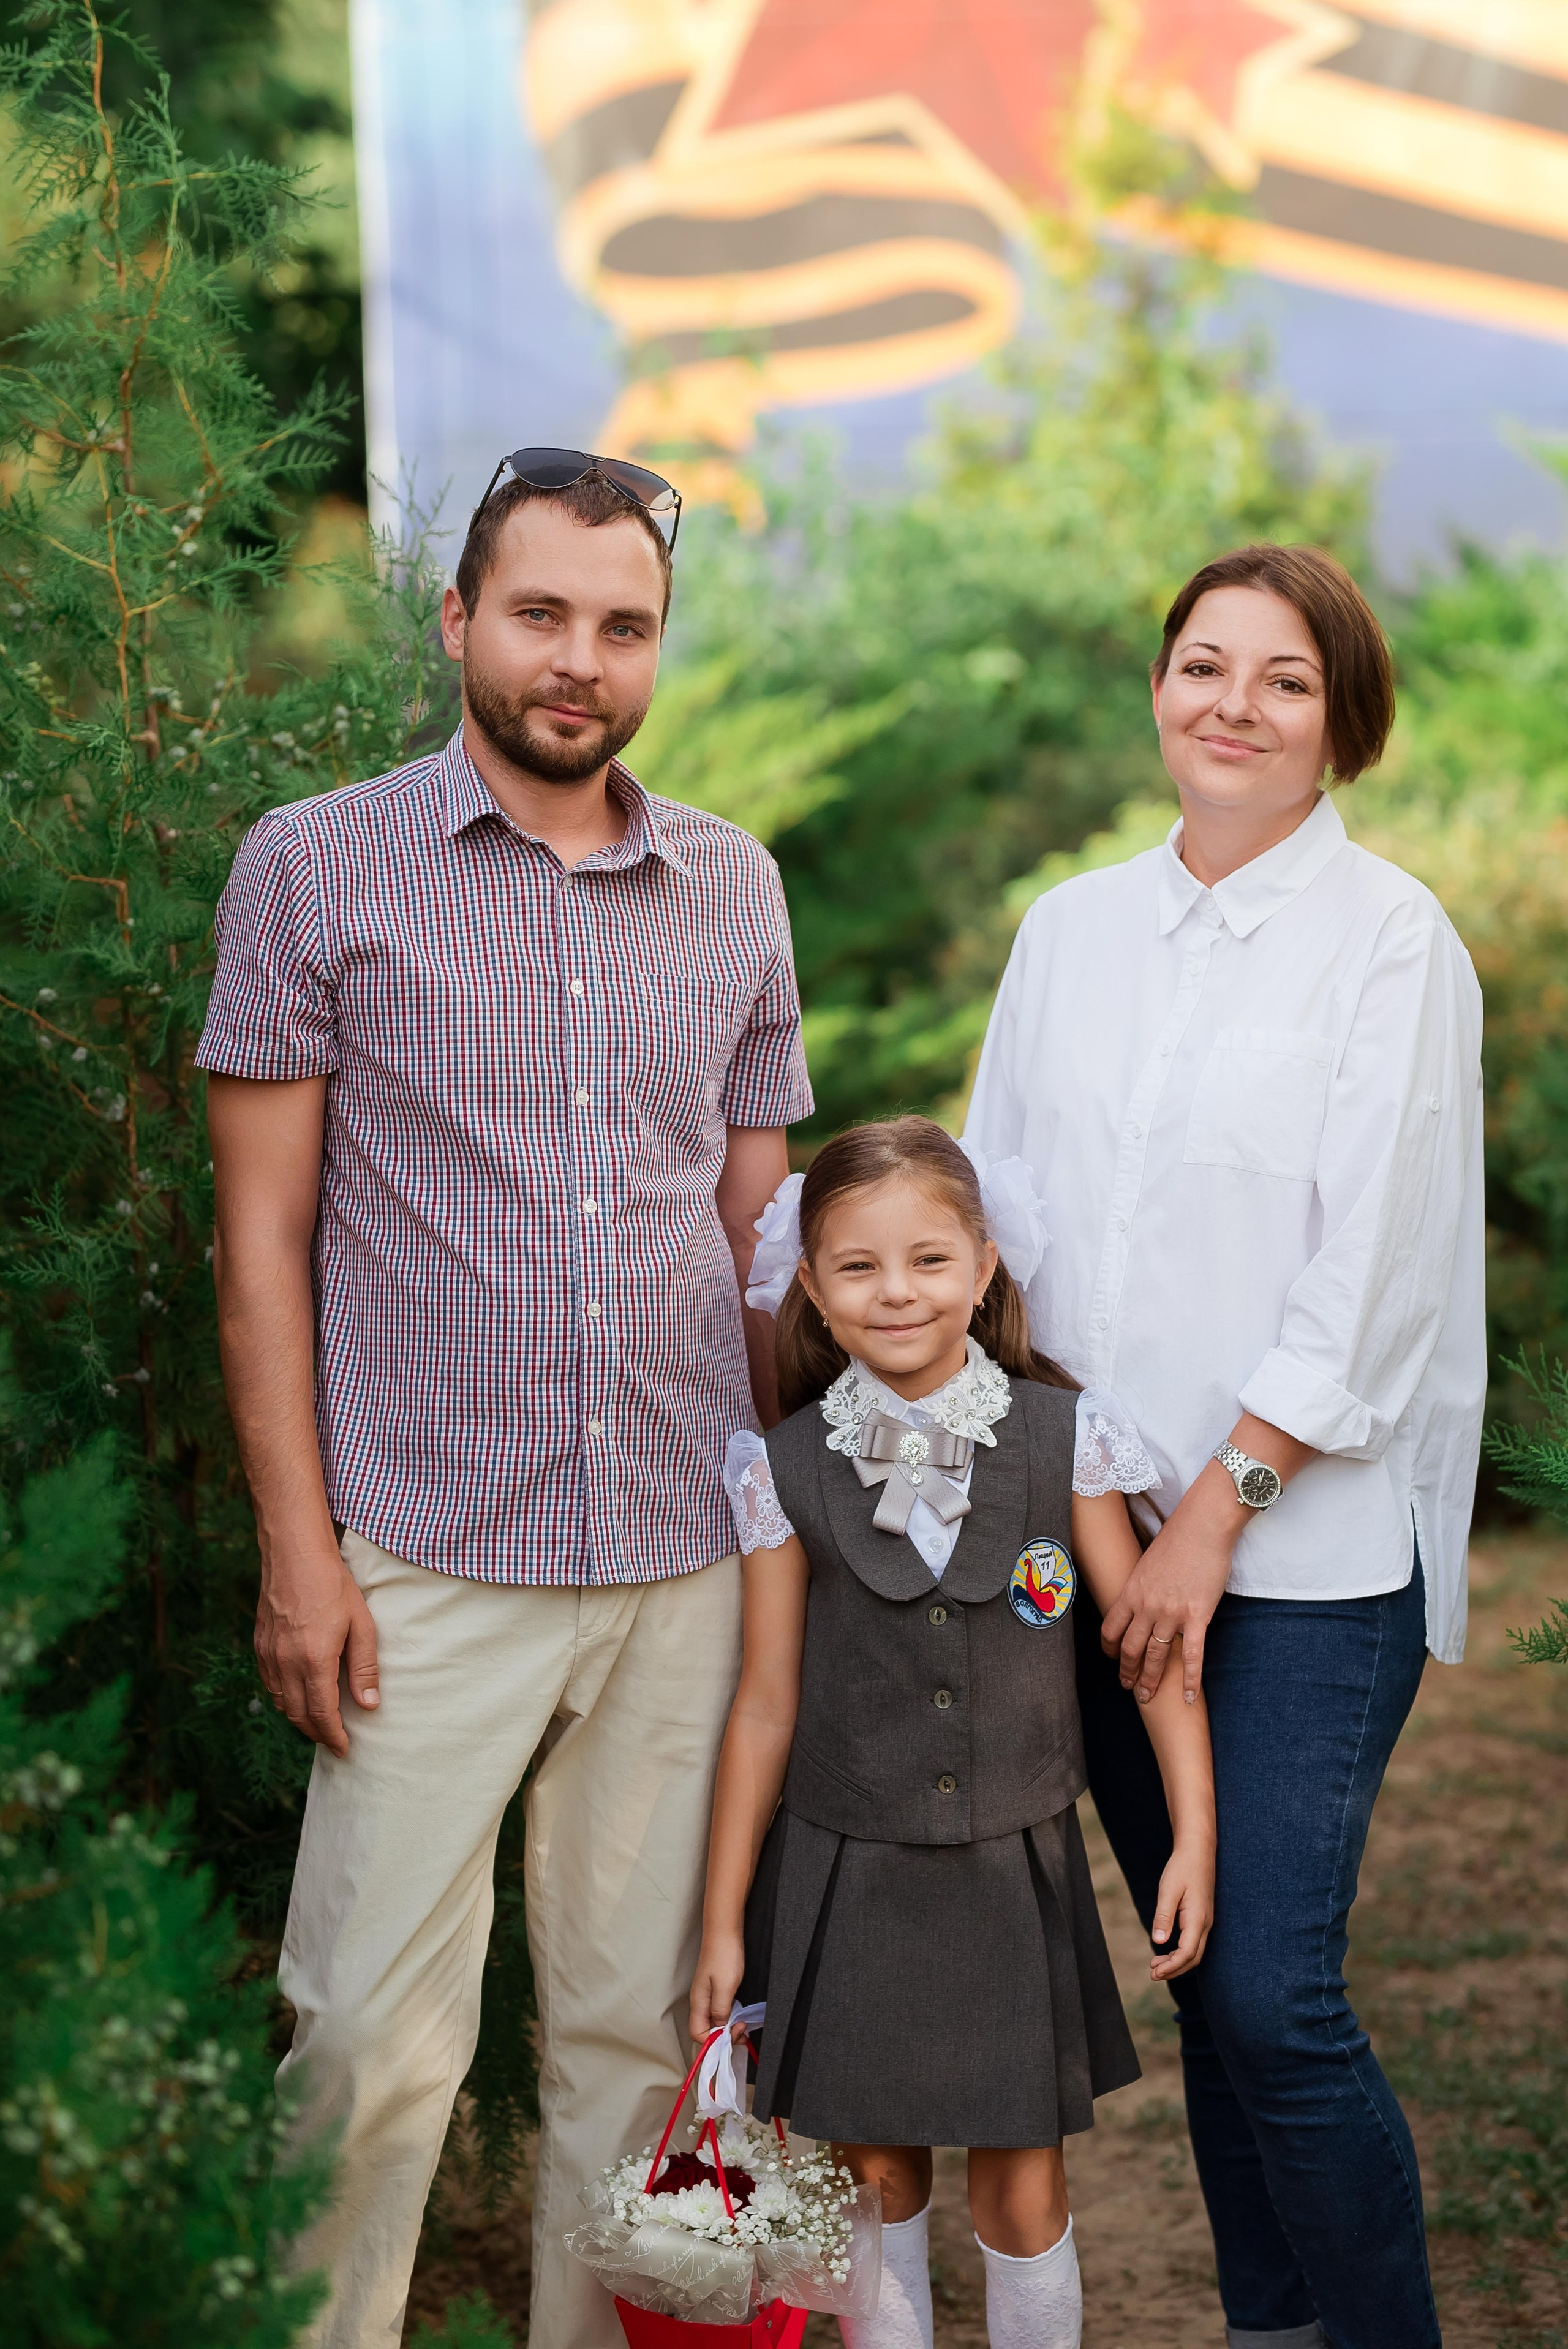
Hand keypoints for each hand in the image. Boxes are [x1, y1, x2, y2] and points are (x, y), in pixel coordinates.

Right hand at [255, 1545, 378, 1757]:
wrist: (294, 1554)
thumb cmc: (333, 1586)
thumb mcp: (361, 1625)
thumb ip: (364, 1668)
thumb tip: (368, 1705)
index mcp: (314, 1661)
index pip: (322, 1714)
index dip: (333, 1737)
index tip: (344, 1749)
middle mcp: (285, 1663)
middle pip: (297, 1715)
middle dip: (316, 1734)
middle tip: (334, 1741)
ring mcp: (268, 1654)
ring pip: (279, 1702)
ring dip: (298, 1718)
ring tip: (318, 1722)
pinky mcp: (259, 1645)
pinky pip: (269, 1683)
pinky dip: (283, 1698)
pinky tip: (297, 1694)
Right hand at [689, 1931, 745, 2044]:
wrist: (725, 1930)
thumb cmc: (724, 1955)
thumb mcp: (725, 1986)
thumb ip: (720, 2011)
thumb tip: (720, 2028)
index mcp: (698, 2003)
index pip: (698, 2034)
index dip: (715, 2041)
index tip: (734, 2034)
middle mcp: (700, 2001)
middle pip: (706, 2030)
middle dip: (724, 2036)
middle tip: (742, 2030)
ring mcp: (707, 1995)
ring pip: (713, 2021)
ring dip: (727, 2027)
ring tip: (742, 2024)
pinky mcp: (715, 1988)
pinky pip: (719, 2010)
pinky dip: (729, 2016)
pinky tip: (739, 2013)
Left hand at [1099, 1469, 1240, 1702]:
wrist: (1202, 1526)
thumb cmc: (1177, 1538)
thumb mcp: (1147, 1562)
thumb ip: (1142, 1585)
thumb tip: (1140, 1599)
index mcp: (1131, 1591)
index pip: (1111, 1629)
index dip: (1110, 1649)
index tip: (1112, 1659)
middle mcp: (1146, 1606)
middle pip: (1131, 1648)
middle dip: (1127, 1672)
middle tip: (1128, 1688)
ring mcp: (1171, 1613)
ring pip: (1156, 1656)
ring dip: (1151, 1680)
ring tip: (1148, 1697)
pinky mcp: (1197, 1616)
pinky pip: (1191, 1655)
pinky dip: (1188, 1679)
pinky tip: (1186, 1697)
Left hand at [1150, 1835, 1214, 1979]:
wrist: (1197, 1851)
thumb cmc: (1182, 1868)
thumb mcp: (1168, 1891)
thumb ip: (1164, 1917)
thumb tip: (1159, 1942)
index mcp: (1197, 1919)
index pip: (1187, 1954)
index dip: (1171, 1967)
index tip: (1154, 1974)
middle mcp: (1205, 1924)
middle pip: (1193, 1958)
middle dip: (1174, 1970)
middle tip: (1153, 1975)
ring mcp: (1205, 1921)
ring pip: (1194, 1951)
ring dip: (1177, 1962)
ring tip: (1156, 1965)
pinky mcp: (1202, 1917)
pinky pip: (1194, 1942)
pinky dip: (1181, 1952)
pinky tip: (1167, 1950)